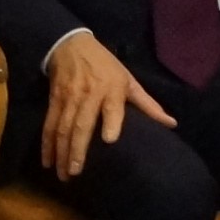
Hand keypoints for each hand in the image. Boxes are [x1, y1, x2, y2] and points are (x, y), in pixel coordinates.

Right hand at [41, 31, 178, 180]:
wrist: (69, 45)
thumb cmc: (105, 65)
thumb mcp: (128, 80)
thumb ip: (148, 104)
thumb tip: (172, 124)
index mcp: (111, 89)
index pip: (111, 107)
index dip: (110, 122)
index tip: (109, 140)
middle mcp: (88, 95)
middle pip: (81, 124)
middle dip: (77, 150)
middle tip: (76, 173)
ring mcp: (68, 99)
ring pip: (62, 128)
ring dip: (61, 152)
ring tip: (63, 174)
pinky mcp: (54, 101)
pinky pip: (49, 125)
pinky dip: (47, 144)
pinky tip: (47, 161)